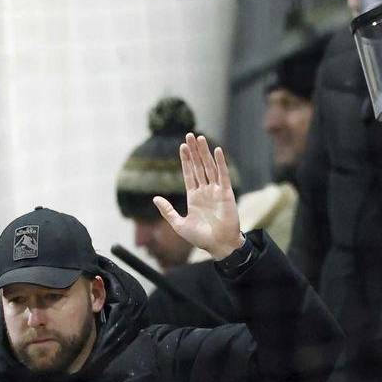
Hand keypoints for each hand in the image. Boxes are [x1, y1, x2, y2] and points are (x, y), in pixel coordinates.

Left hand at [154, 133, 243, 259]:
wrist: (219, 246)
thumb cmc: (200, 238)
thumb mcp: (179, 224)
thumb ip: (167, 211)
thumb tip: (155, 198)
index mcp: (194, 197)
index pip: (189, 174)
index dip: (185, 160)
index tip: (182, 146)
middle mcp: (205, 191)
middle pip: (198, 166)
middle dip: (194, 151)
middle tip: (189, 135)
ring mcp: (216, 191)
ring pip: (209, 167)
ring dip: (204, 152)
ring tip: (200, 138)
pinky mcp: (227, 193)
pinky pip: (223, 175)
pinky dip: (220, 162)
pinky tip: (217, 151)